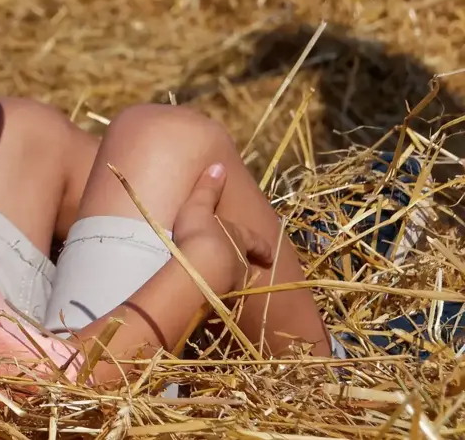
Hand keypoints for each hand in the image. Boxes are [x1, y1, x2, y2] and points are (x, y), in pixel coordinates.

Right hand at [172, 163, 274, 296]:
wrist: (198, 270)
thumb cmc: (201, 234)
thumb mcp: (201, 205)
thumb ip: (208, 188)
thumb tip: (219, 165)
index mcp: (241, 239)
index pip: (256, 242)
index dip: (262, 247)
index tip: (269, 253)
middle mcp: (242, 264)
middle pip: (249, 265)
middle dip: (248, 266)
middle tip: (248, 268)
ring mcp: (233, 285)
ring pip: (236, 284)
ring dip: (230, 282)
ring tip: (221, 284)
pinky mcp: (219, 302)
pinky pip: (218, 298)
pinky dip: (214, 295)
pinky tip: (207, 298)